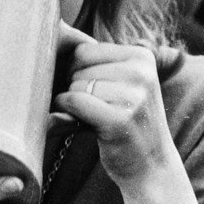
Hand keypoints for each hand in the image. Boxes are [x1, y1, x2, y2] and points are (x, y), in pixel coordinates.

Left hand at [52, 37, 175, 189]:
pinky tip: (79, 122)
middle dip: (75, 88)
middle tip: (92, 109)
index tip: (88, 92)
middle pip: (78, 67)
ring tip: (94, 118)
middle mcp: (141, 71)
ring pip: (75, 85)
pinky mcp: (120, 119)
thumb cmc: (126, 122)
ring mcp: (134, 95)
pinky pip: (74, 101)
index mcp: (142, 56)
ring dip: (73, 103)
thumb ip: (97, 65)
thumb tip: (52, 35)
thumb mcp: (122, 85)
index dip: (75, 72)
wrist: (151, 167)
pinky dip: (67, 111)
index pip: (84, 50)